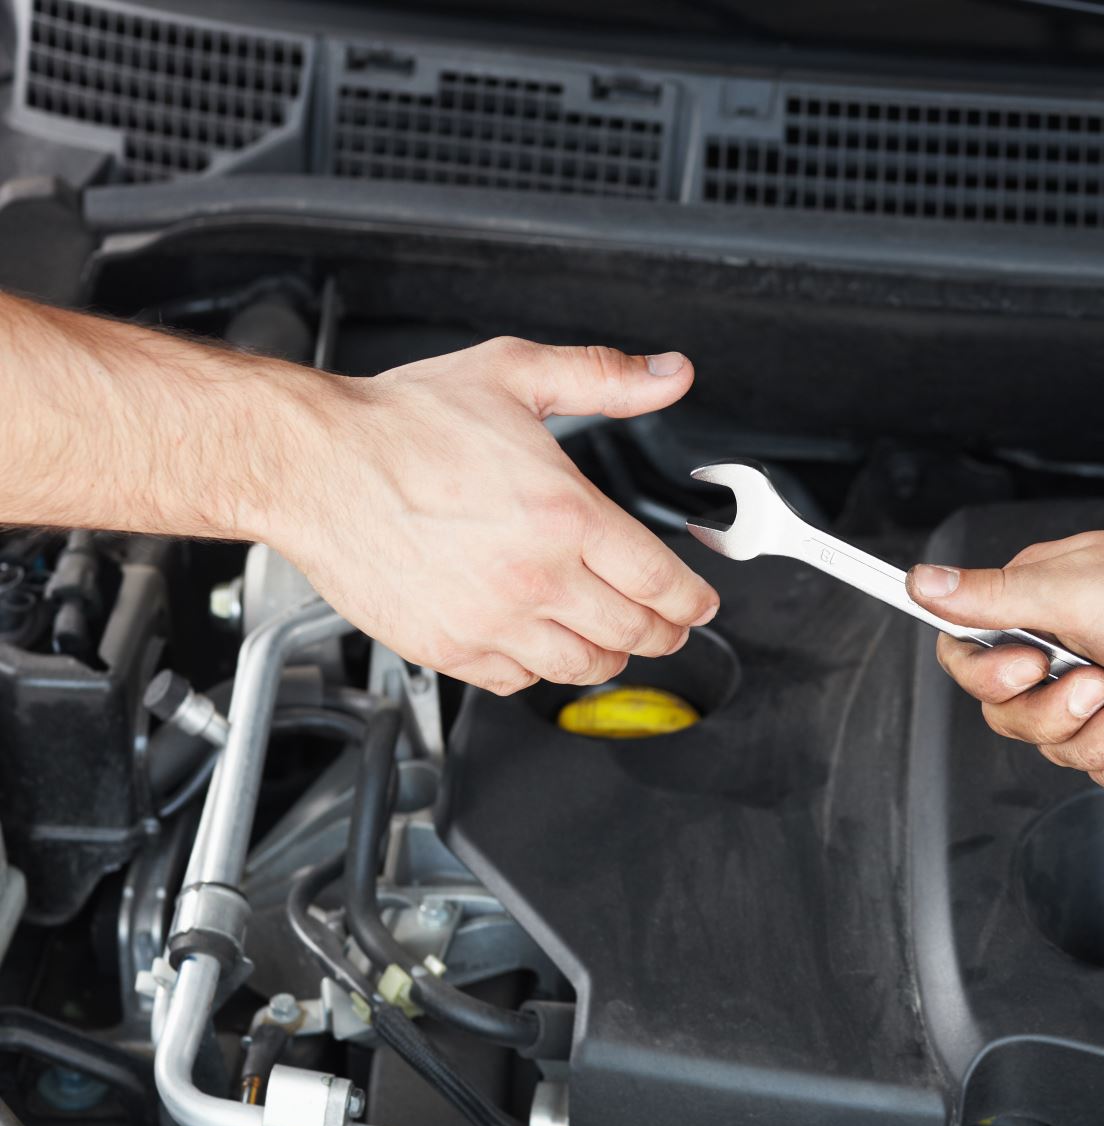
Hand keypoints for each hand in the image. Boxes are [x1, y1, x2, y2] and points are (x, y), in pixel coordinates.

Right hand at [265, 336, 718, 693]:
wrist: (312, 465)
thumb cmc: (401, 423)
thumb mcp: (514, 373)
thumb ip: (603, 377)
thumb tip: (669, 374)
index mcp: (565, 513)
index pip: (660, 581)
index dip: (692, 601)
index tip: (700, 605)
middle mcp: (536, 576)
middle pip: (633, 633)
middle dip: (664, 633)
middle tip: (669, 627)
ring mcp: (491, 620)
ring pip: (582, 666)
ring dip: (610, 657)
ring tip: (614, 641)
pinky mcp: (449, 647)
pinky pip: (518, 681)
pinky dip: (540, 670)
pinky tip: (542, 645)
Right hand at [906, 531, 1103, 792]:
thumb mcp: (1074, 594)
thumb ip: (991, 598)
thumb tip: (921, 581)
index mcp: (1040, 599)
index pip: (968, 650)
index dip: (990, 675)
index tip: (1030, 667)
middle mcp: (1065, 642)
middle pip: (1008, 712)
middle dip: (1055, 713)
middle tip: (1098, 687)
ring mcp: (1101, 686)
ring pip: (1056, 746)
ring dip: (1099, 739)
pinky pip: (1101, 768)